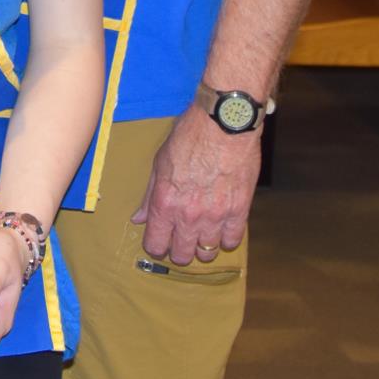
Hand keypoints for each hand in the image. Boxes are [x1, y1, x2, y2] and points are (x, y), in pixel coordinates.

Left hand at [132, 106, 261, 265]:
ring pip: (207, 252)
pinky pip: (232, 240)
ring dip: (203, 246)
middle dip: (178, 251)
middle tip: (181, 241)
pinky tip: (222, 228)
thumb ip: (150, 195)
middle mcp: (188, 215)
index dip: (156, 246)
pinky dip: (226, 238)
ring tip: (202, 234)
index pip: (155, 244)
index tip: (159, 242)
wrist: (224, 124)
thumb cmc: (190, 136)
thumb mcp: (160, 162)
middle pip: (181, 254)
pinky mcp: (239, 211)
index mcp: (164, 202)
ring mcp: (215, 216)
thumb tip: (140, 218)